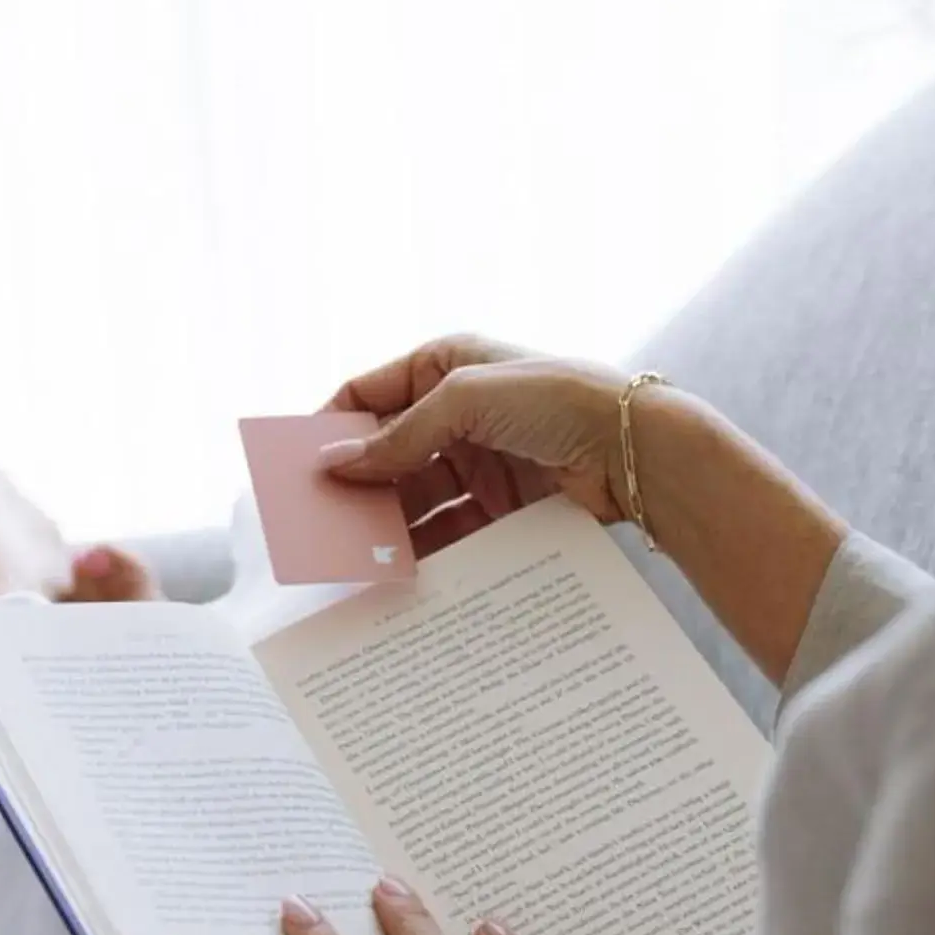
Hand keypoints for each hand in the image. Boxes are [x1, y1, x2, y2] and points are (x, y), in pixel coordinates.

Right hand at [323, 336, 624, 554]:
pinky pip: (448, 529)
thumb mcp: (465, 399)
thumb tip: (335, 463)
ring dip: (385, 521)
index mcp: (445, 365)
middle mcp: (458, 411)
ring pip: (414, 495)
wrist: (636, 450)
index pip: (368, 393)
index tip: (299, 466)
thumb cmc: (557, 398)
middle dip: (355, 483)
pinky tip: (397, 569)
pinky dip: (422, 548)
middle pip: (387, 450)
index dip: (333, 426)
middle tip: (318, 521)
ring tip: (351, 553)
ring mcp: (480, 460)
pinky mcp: (502, 505)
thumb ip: (399, 434)